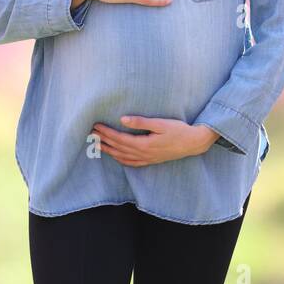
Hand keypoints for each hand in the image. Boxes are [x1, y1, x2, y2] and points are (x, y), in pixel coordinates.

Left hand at [89, 116, 217, 165]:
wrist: (193, 143)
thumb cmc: (178, 130)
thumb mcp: (160, 123)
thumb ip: (141, 122)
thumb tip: (122, 119)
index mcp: (144, 144)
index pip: (119, 138)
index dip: (106, 133)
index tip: (96, 126)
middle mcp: (143, 154)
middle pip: (118, 148)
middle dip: (103, 140)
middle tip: (90, 133)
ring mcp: (147, 159)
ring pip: (122, 157)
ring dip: (109, 151)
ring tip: (97, 144)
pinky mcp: (151, 160)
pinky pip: (132, 163)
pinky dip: (121, 160)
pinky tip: (115, 156)